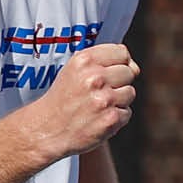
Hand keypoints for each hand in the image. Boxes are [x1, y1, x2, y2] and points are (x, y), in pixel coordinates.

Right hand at [34, 44, 138, 158]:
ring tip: (97, 106)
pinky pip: (127, 113)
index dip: (118, 63)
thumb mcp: (74, 70)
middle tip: (98, 93)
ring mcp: (104, 99)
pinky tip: (98, 118)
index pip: (122, 52)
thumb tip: (135, 68)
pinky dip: (116, 118)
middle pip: (129, 72)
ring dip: (118, 100)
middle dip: (118, 82)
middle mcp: (94, 78)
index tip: (108, 72)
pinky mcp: (111, 119)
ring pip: (130, 92)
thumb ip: (103, 62)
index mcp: (84, 61)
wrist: (47, 130)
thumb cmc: (63, 98)